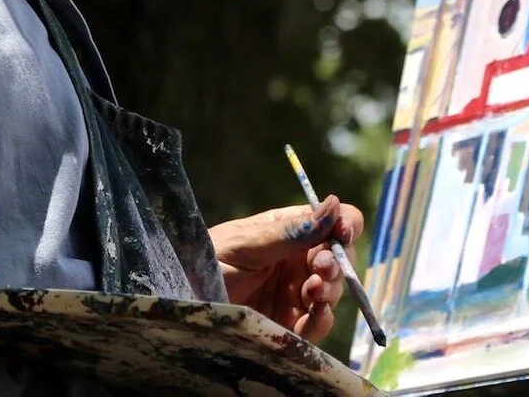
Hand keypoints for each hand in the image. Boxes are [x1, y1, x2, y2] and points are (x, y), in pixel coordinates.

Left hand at [208, 195, 363, 341]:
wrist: (184, 298)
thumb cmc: (209, 259)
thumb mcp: (248, 241)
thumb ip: (291, 231)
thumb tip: (334, 204)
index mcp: (289, 231)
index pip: (331, 221)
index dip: (345, 224)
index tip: (344, 231)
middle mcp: (297, 260)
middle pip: (338, 258)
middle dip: (337, 261)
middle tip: (322, 267)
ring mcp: (295, 293)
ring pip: (332, 291)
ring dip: (331, 290)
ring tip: (314, 290)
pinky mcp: (290, 325)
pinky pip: (318, 324)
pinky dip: (323, 320)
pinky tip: (315, 314)